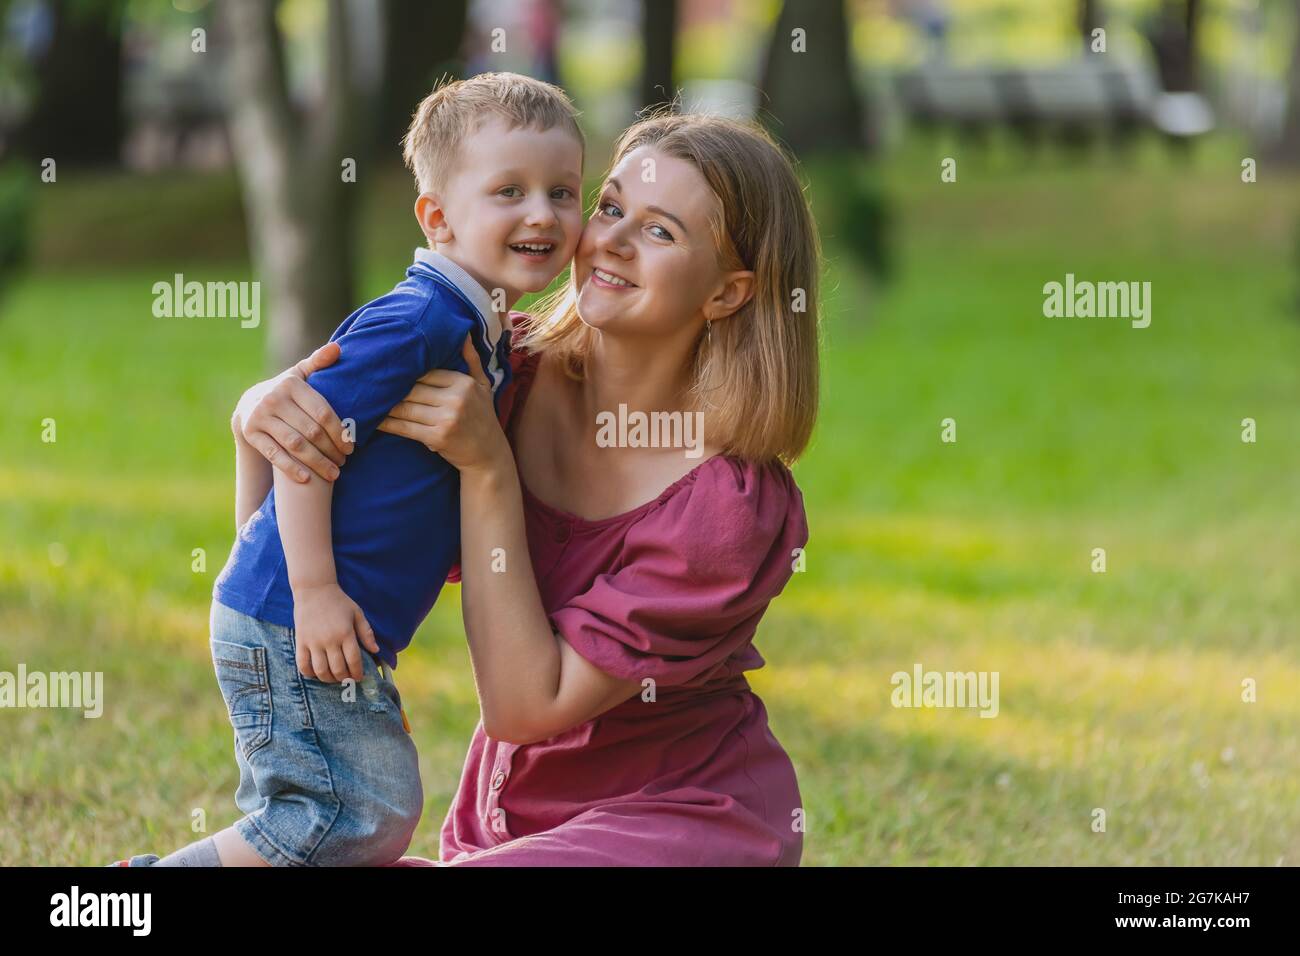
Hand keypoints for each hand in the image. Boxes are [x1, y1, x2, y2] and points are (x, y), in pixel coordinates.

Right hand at [233, 342, 352, 482]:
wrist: (249, 405)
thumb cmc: (286, 392)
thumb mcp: (300, 375)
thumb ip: (319, 363)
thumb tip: (338, 348)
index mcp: (291, 384)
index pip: (323, 412)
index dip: (340, 432)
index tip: (352, 447)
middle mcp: (274, 398)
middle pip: (311, 431)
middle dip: (331, 450)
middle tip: (345, 462)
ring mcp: (260, 417)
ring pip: (296, 445)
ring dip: (318, 462)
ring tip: (334, 474)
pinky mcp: (251, 434)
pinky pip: (275, 455)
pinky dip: (292, 468)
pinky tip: (309, 480)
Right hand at [292, 581, 379, 683]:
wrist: (314, 590)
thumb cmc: (339, 601)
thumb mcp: (357, 613)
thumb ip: (366, 632)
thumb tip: (376, 650)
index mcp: (346, 633)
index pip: (353, 660)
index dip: (357, 672)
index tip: (359, 677)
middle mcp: (329, 640)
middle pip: (338, 669)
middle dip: (345, 678)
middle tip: (347, 679)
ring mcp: (313, 642)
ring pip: (321, 671)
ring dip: (329, 679)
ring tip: (333, 678)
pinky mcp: (300, 642)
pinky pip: (303, 665)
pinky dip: (309, 673)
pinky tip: (316, 673)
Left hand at [377, 334, 509, 474]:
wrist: (489, 455)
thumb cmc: (483, 417)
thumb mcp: (483, 386)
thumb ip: (472, 360)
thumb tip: (465, 333)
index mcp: (464, 383)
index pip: (425, 373)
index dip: (405, 373)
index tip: (386, 370)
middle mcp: (456, 398)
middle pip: (412, 389)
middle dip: (391, 389)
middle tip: (368, 384)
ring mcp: (447, 418)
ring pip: (405, 408)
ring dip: (384, 406)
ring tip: (367, 401)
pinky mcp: (437, 437)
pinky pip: (404, 428)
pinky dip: (387, 425)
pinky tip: (374, 421)